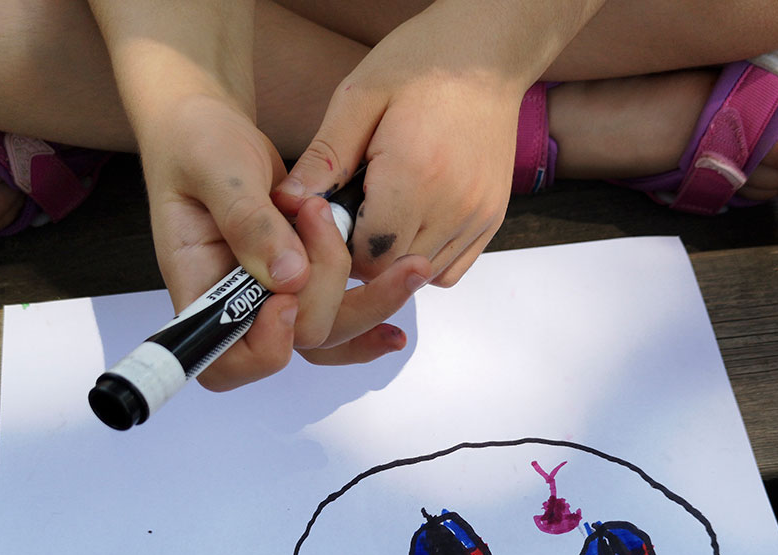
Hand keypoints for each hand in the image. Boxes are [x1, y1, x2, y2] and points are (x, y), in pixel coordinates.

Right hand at [87, 0, 429, 389]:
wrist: (209, 128)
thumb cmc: (196, 144)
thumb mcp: (216, 170)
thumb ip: (248, 222)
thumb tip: (289, 280)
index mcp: (200, 291)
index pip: (226, 365)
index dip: (264, 347)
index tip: (284, 298)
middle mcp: (237, 308)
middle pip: (297, 341)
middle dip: (325, 287)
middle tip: (317, 213)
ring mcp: (272, 300)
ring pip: (329, 334)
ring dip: (370, 304)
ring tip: (401, 261)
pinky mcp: (303, 285)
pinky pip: (340, 320)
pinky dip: (374, 312)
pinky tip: (403, 302)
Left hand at [272, 5, 530, 287]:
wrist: (488, 54)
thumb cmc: (420, 65)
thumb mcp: (359, 98)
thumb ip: (324, 158)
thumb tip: (286, 204)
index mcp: (414, 175)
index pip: (368, 256)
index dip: (340, 248)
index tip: (331, 218)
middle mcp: (453, 206)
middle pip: (393, 272)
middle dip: (363, 256)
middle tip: (351, 215)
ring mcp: (477, 217)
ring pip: (420, 277)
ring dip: (393, 260)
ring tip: (380, 216)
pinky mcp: (491, 220)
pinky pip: (450, 271)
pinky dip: (424, 261)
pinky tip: (409, 225)